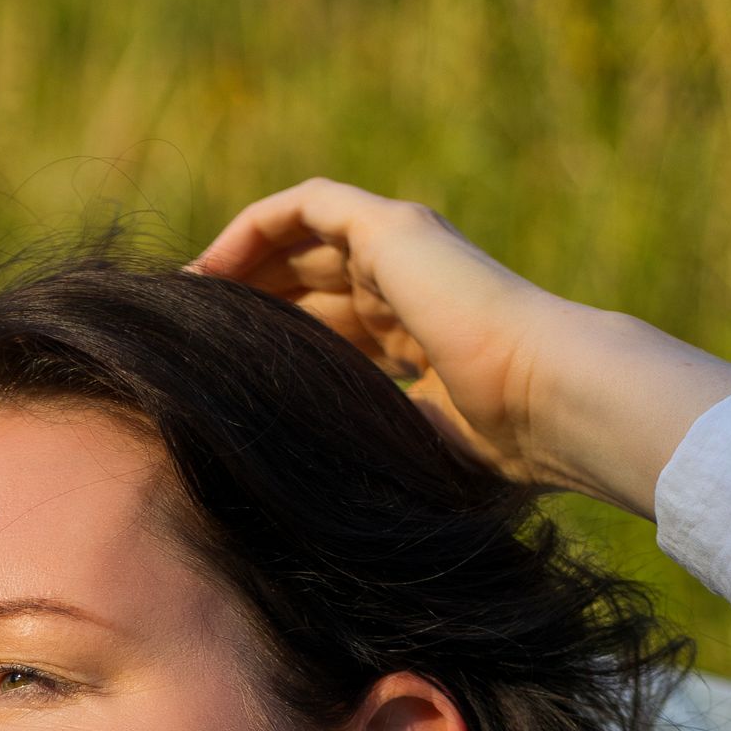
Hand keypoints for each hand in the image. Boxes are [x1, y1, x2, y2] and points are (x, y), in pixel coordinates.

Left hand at [190, 177, 730, 518]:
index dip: (280, 353)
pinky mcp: (392, 228)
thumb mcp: (414, 458)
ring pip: (300, 244)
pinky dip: (251, 230)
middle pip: (311, 288)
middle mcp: (410, 288)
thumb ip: (370, 458)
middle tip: (187, 344)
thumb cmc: (501, 454)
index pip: (337, 336)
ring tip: (183, 304)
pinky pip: (304, 207)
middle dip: (249, 309)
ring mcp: (402, 252)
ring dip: (239, 268)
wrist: (547, 402)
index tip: (226, 386)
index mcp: (423, 343)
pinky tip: (207, 269)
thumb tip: (312, 523)